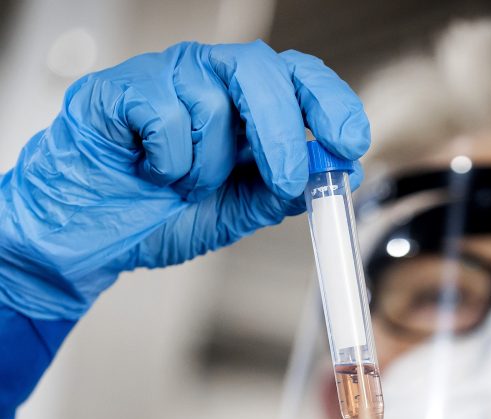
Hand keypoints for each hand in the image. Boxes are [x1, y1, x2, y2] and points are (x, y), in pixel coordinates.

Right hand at [0, 40, 368, 318]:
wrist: (96, 231)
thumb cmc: (160, 214)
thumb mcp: (234, 212)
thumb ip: (280, 192)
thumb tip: (333, 173)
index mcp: (245, 108)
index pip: (300, 80)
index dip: (331, 104)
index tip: (350, 142)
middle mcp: (211, 82)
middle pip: (265, 72)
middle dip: (281, 133)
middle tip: (281, 179)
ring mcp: (167, 79)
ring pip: (211, 102)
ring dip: (205, 165)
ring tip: (181, 184)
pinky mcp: (124, 88)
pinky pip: (165, 113)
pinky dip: (167, 159)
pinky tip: (150, 168)